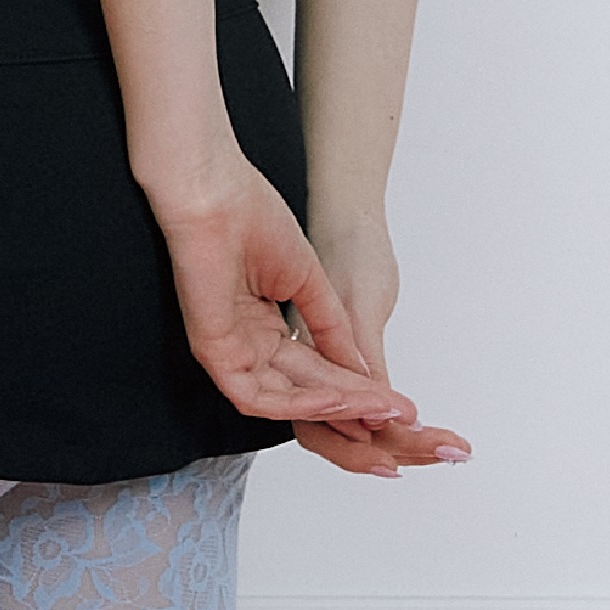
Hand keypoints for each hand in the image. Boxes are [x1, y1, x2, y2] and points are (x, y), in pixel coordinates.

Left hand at [142, 163, 467, 474]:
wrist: (225, 193)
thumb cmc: (258, 221)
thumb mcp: (315, 286)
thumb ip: (334, 332)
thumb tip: (361, 372)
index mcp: (263, 330)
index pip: (315, 374)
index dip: (355, 391)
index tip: (396, 403)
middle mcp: (246, 345)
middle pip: (304, 394)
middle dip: (352, 408)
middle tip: (394, 416)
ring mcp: (229, 351)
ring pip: (285, 401)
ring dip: (333, 408)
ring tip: (373, 406)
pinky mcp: (213, 351)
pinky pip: (257, 396)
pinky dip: (300, 402)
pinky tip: (336, 398)